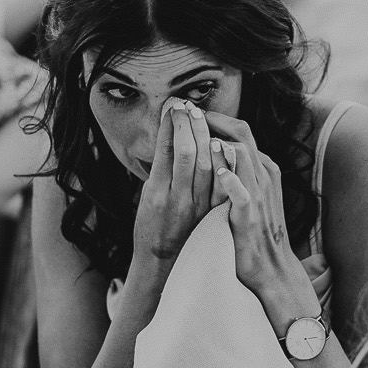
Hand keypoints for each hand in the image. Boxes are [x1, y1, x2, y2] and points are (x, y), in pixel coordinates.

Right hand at [133, 99, 216, 266]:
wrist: (162, 261)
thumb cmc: (149, 225)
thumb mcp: (146, 194)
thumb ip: (159, 167)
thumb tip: (169, 134)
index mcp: (155, 192)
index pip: (165, 149)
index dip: (170, 124)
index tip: (172, 106)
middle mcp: (175, 198)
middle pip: (186, 152)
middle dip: (187, 124)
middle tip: (187, 106)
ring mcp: (195, 205)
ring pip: (205, 163)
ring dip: (204, 136)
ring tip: (200, 117)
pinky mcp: (210, 211)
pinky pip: (220, 182)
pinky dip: (221, 159)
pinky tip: (220, 142)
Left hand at [203, 112, 317, 327]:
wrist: (271, 269)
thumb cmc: (256, 233)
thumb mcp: (251, 195)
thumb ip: (240, 173)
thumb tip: (219, 151)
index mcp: (263, 169)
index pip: (240, 132)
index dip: (216, 119)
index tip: (192, 112)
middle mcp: (263, 176)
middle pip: (242, 133)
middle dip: (215, 120)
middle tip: (190, 110)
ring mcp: (259, 194)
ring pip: (243, 156)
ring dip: (219, 142)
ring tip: (198, 132)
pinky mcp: (250, 215)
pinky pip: (242, 192)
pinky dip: (231, 178)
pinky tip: (217, 171)